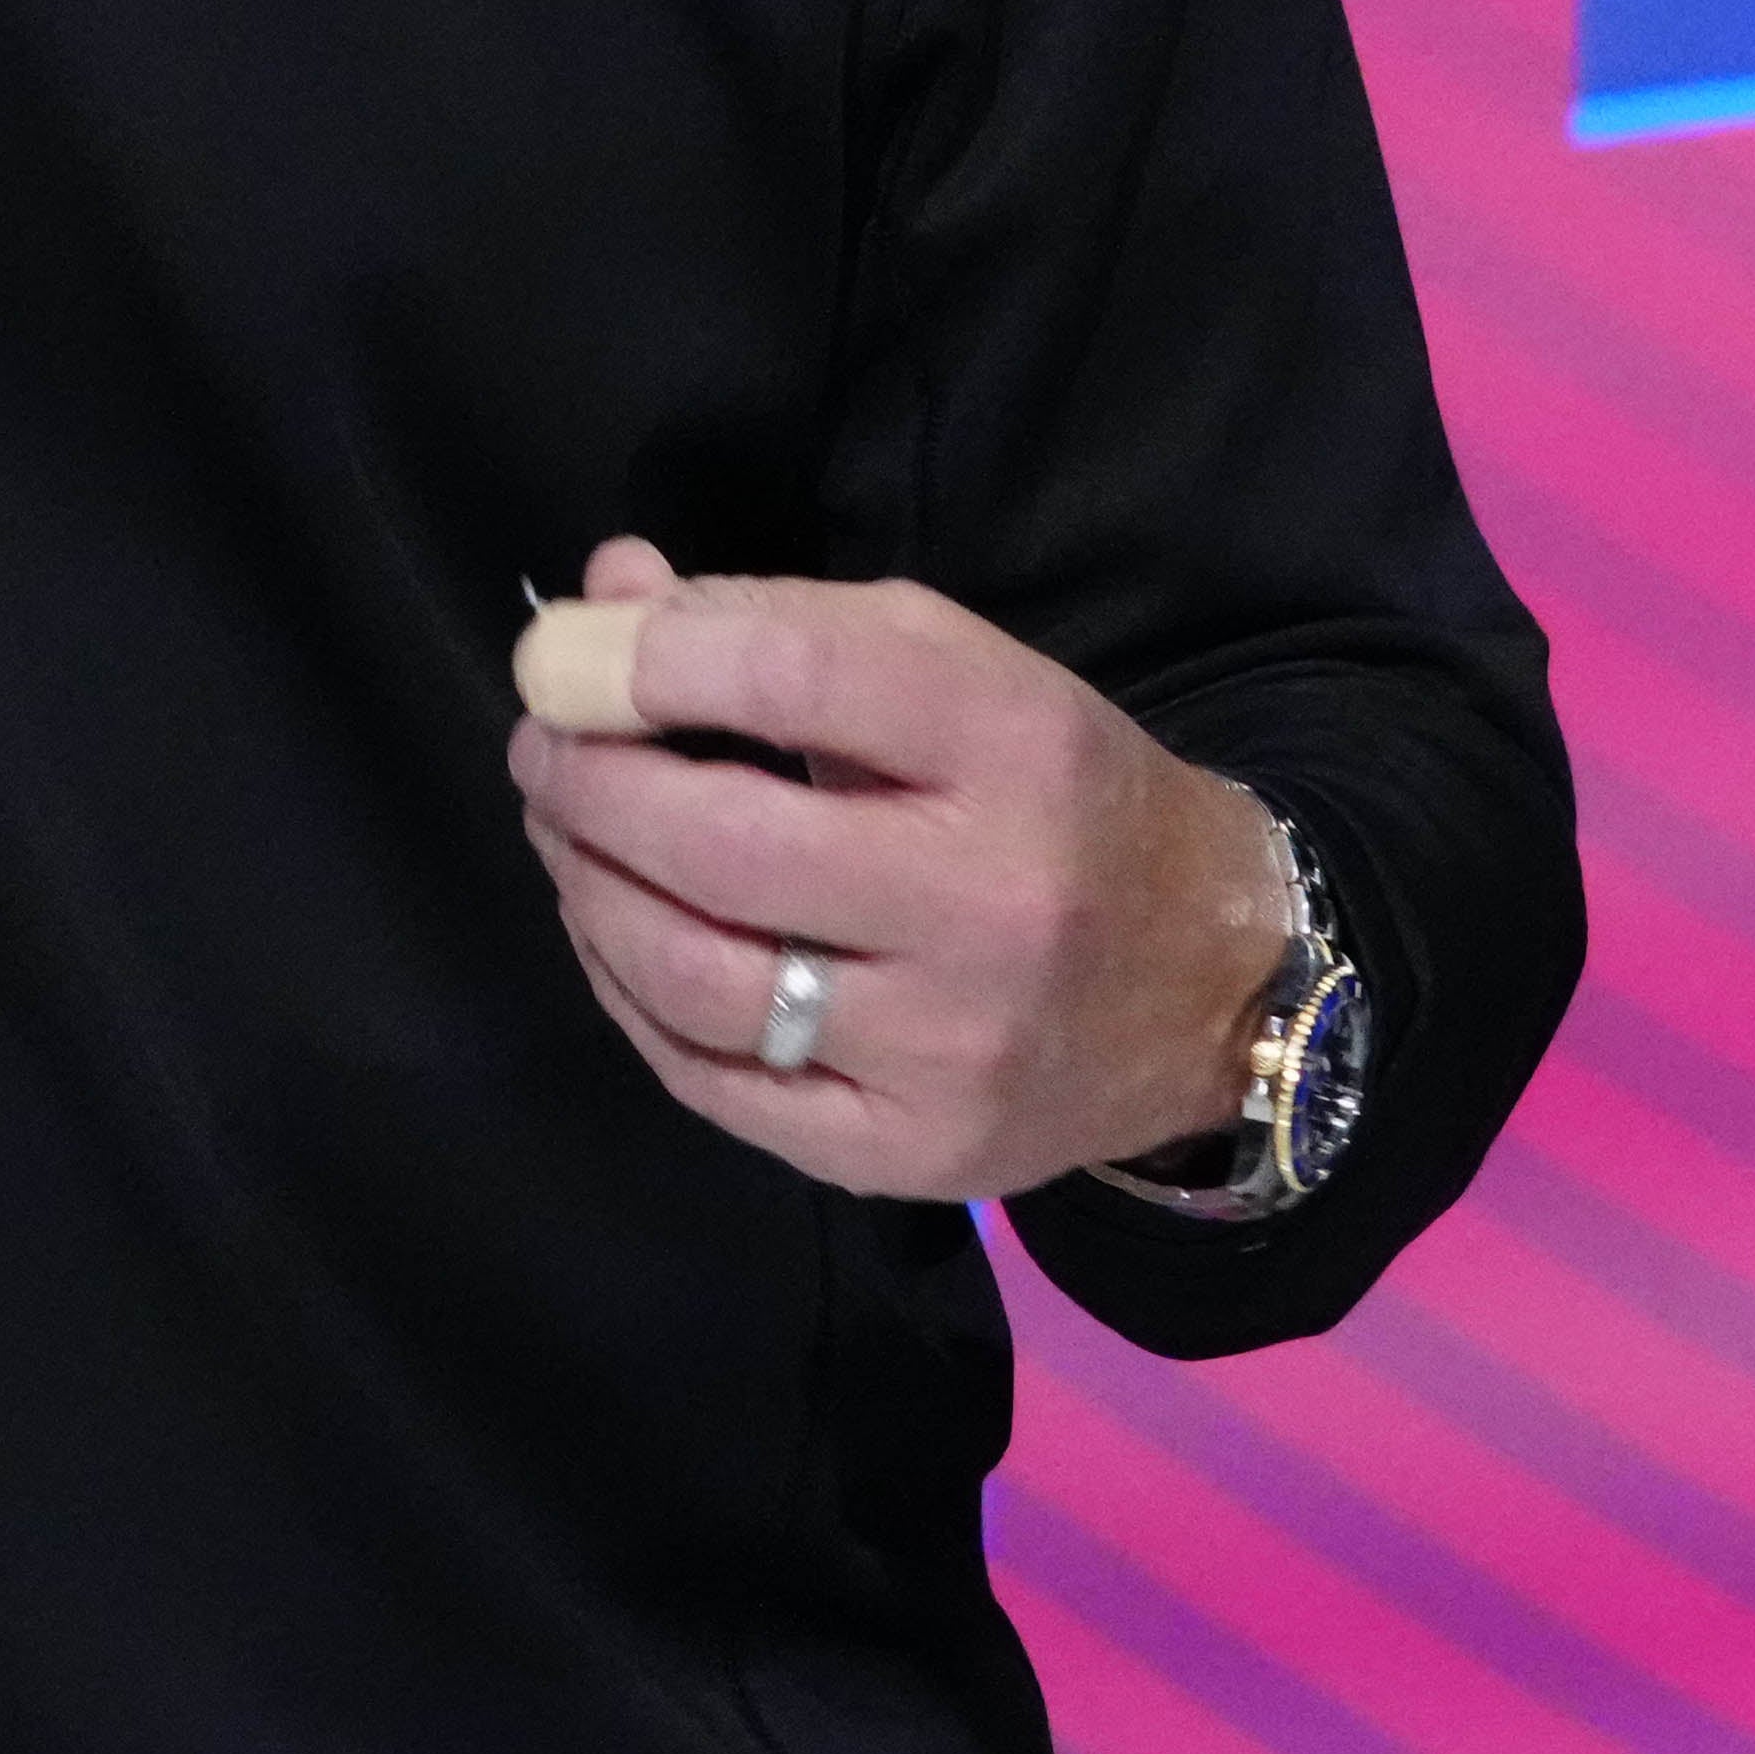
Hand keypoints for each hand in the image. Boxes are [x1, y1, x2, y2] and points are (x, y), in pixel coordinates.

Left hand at [503, 539, 1293, 1201]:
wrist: (1213, 984)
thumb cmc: (1054, 798)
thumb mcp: (955, 672)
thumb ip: (774, 625)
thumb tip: (597, 601)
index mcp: (1014, 744)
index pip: (795, 673)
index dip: (640, 657)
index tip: (563, 659)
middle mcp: (993, 901)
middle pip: (719, 842)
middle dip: (585, 784)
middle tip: (542, 750)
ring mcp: (951, 1046)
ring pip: (692, 973)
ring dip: (585, 890)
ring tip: (565, 836)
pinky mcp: (912, 1152)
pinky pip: (710, 1081)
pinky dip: (628, 995)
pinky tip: (617, 936)